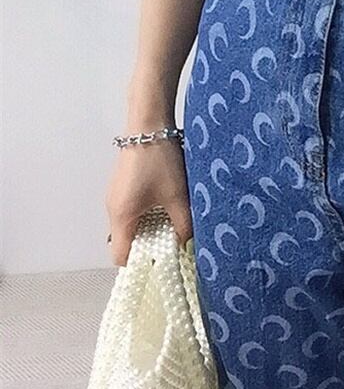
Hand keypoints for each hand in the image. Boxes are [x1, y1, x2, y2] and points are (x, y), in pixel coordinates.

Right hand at [105, 137, 192, 266]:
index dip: (141, 265)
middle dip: (148, 246)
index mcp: (121, 217)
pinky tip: (165, 205)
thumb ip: (183, 225)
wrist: (149, 123)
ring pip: (130, 224)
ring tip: (172, 225)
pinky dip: (146, 214)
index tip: (162, 264)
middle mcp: (112, 209)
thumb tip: (188, 244)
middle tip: (172, 246)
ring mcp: (116, 195)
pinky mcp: (122, 184)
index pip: (121, 257)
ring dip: (149, 228)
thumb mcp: (177, 196)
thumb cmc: (160, 162)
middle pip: (126, 241)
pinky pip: (131, 209)